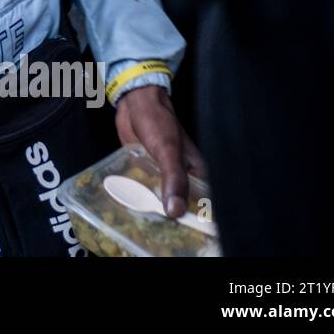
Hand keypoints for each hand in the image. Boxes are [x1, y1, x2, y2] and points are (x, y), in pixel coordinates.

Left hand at [114, 85, 207, 218]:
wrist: (135, 102)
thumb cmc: (158, 122)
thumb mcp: (168, 152)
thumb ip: (174, 180)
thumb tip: (175, 211)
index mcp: (197, 172)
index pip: (200, 202)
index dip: (192, 217)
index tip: (182, 231)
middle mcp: (183, 174)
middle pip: (179, 201)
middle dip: (169, 214)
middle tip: (156, 228)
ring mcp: (164, 172)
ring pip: (161, 195)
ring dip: (153, 206)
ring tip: (143, 221)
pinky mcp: (148, 168)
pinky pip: (147, 186)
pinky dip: (141, 194)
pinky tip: (133, 206)